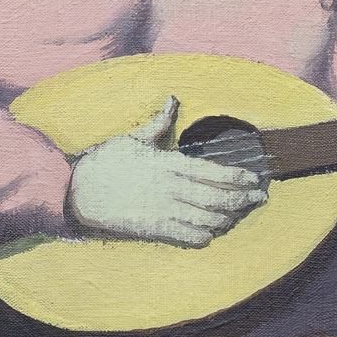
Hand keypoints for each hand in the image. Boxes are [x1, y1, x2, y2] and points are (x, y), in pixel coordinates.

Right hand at [68, 95, 267, 247]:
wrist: (74, 192)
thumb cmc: (102, 163)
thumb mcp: (133, 138)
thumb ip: (157, 123)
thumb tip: (171, 100)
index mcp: (169, 163)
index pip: (215, 172)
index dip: (240, 177)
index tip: (256, 178)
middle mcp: (172, 188)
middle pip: (219, 197)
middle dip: (245, 199)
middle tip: (261, 198)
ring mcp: (164, 211)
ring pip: (209, 218)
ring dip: (229, 218)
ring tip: (242, 214)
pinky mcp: (153, 230)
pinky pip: (188, 237)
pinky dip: (205, 236)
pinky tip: (212, 232)